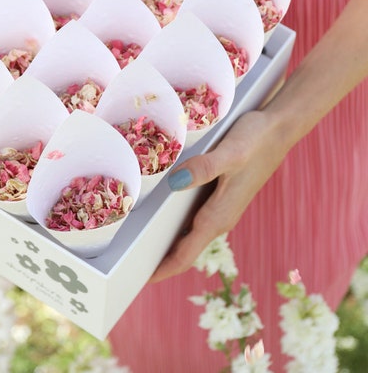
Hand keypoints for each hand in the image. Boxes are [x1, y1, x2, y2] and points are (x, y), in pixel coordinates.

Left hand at [149, 108, 288, 282]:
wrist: (279, 128)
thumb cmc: (255, 140)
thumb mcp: (230, 152)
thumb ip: (204, 168)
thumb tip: (175, 184)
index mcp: (219, 215)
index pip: (186, 254)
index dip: (163, 269)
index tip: (140, 280)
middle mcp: (219, 217)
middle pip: (185, 249)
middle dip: (159, 260)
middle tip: (128, 264)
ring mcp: (220, 207)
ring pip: (189, 234)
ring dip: (166, 243)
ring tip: (137, 244)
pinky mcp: (220, 194)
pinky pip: (193, 217)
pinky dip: (174, 223)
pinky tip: (158, 213)